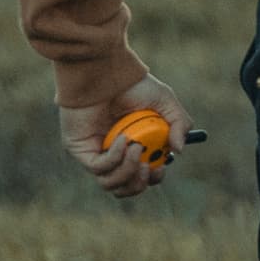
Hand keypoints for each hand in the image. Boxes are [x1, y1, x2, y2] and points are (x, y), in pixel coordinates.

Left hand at [58, 73, 201, 199]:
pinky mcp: (80, 149)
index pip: (141, 176)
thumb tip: (178, 151)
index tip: (161, 165)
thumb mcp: (166, 103)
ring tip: (137, 147)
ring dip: (129, 172)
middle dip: (140, 183)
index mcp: (133, 146)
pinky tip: (123, 138)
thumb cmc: (133, 84)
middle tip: (150, 167)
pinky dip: (116, 157)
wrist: (106, 72)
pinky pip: (99, 168)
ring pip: (110, 184)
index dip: (153, 178)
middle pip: (124, 188)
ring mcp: (95, 152)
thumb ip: (179, 124)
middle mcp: (112, 153)